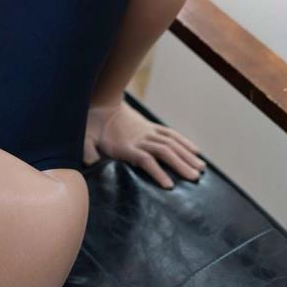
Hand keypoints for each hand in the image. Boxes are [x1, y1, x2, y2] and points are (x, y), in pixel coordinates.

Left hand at [83, 100, 206, 188]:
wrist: (101, 101)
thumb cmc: (92, 124)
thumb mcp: (85, 137)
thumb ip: (87, 150)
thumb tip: (89, 163)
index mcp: (126, 145)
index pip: (146, 159)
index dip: (157, 172)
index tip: (169, 186)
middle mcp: (141, 138)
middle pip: (164, 152)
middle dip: (180, 165)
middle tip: (194, 179)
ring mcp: (148, 131)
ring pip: (171, 143)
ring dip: (187, 155)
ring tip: (201, 169)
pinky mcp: (151, 127)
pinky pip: (171, 134)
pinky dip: (184, 142)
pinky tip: (196, 151)